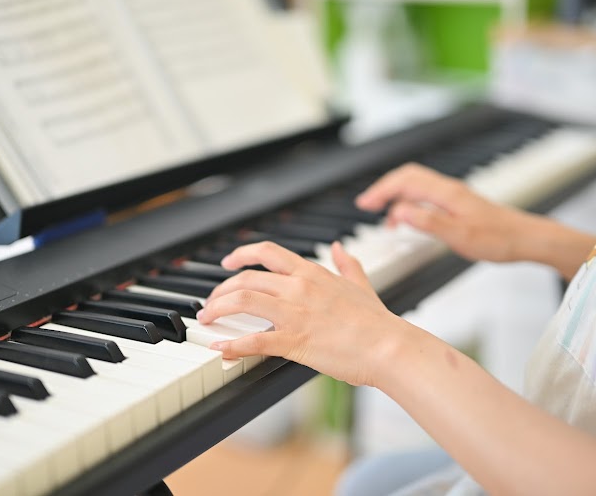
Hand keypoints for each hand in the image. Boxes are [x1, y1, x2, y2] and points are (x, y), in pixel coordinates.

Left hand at [197, 241, 406, 386]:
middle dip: (221, 289)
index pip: (267, 252)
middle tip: (212, 302)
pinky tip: (220, 348)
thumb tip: (340, 247)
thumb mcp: (361, 283)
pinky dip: (232, 344)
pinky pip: (254, 340)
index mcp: (312, 273)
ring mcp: (295, 313)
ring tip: (207, 320)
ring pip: (242, 301)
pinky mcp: (295, 340)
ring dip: (218, 309)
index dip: (242, 254)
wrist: (388, 347)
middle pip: (246, 279)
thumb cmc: (376, 321)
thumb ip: (347, 264)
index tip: (227, 263)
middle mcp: (299, 288)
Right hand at [355, 163, 532, 263]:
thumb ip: (427, 222)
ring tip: (383, 216)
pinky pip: (425, 195)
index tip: (364, 203)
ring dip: (396, 195)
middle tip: (367, 205)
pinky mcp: (457, 203)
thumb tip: (399, 211)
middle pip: (407, 176)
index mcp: (446, 193)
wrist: (527, 239)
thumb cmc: (498, 239)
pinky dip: (409, 202)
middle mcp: (448, 189)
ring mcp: (453, 195)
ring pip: (416, 185)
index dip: (381, 190)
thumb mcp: (459, 236)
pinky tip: (408, 219)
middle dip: (384, 188)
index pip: (405, 181)